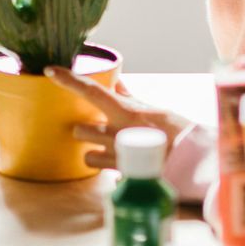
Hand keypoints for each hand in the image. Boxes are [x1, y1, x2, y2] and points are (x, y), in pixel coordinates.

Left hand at [47, 67, 193, 170]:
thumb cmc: (177, 132)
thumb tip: (117, 84)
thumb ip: (131, 99)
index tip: (50, 70)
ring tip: (108, 151)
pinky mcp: (121, 174)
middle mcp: (117, 132)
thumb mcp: (155, 110)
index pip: (91, 91)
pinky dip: (107, 169)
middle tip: (98, 130)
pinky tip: (120, 166)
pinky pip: (102, 172)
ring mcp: (117, 155)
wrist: (194, 162)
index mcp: (126, 111)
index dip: (69, 80)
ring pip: (86, 155)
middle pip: (80, 129)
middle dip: (85, 131)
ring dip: (93, 152)